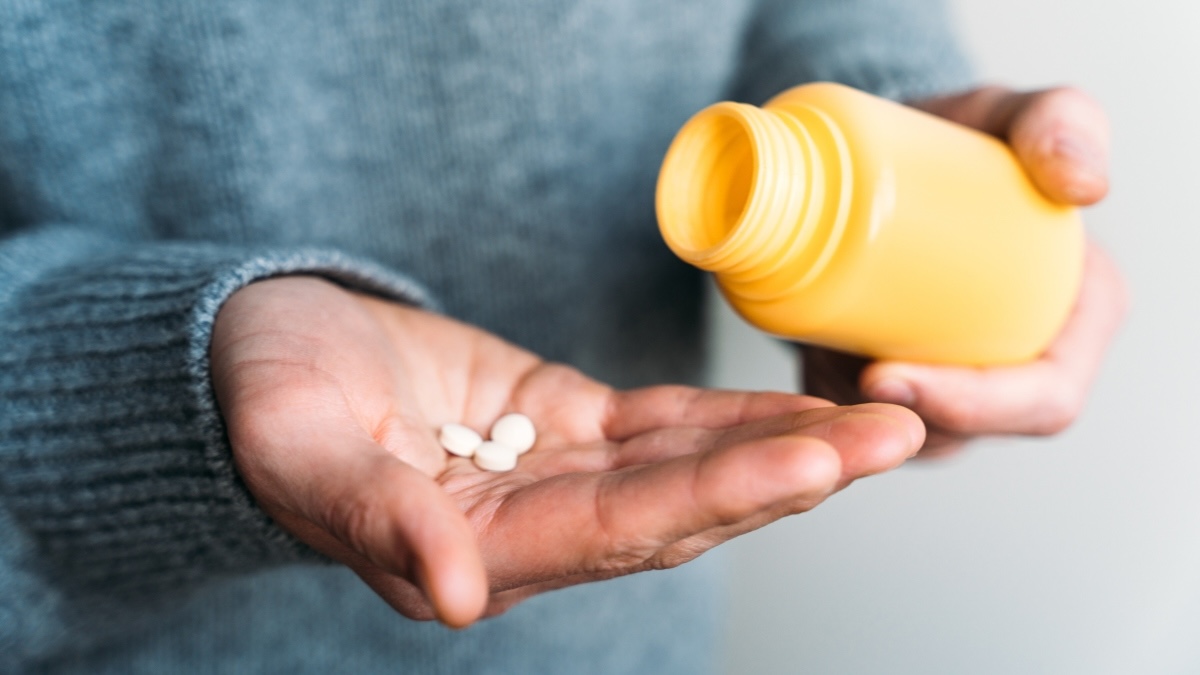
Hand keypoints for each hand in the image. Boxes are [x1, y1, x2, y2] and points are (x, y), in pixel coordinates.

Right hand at [211, 277, 923, 625]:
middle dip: (791, 476)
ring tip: (884, 425)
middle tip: (894, 437)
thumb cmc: (262, 392)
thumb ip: (374, 516)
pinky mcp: (567, 423)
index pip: (617, 532)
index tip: (814, 462)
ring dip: (785, 446)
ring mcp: (558, 476)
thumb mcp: (292, 444)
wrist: (265, 348)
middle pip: (682, 512)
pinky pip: (665, 426)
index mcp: (472, 552)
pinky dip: (734, 415)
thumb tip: (461, 596)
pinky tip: (804, 406)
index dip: (717, 497)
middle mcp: (532, 531)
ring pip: (689, 469)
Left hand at [803, 86, 1127, 456]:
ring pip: (913, 429)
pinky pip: (872, 419)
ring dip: (858, 414)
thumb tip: (1084, 185)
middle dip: (898, 416)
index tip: (885, 373)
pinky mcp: (906, 377)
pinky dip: (834, 409)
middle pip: (968, 428)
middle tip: (829, 374)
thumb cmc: (958, 137)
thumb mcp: (1009, 114)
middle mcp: (1026, 362)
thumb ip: (1057, 119)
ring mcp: (961, 376)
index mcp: (1080, 319)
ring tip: (813, 358)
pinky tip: (801, 378)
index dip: (972, 406)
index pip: (1042, 400)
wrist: (886, 151)